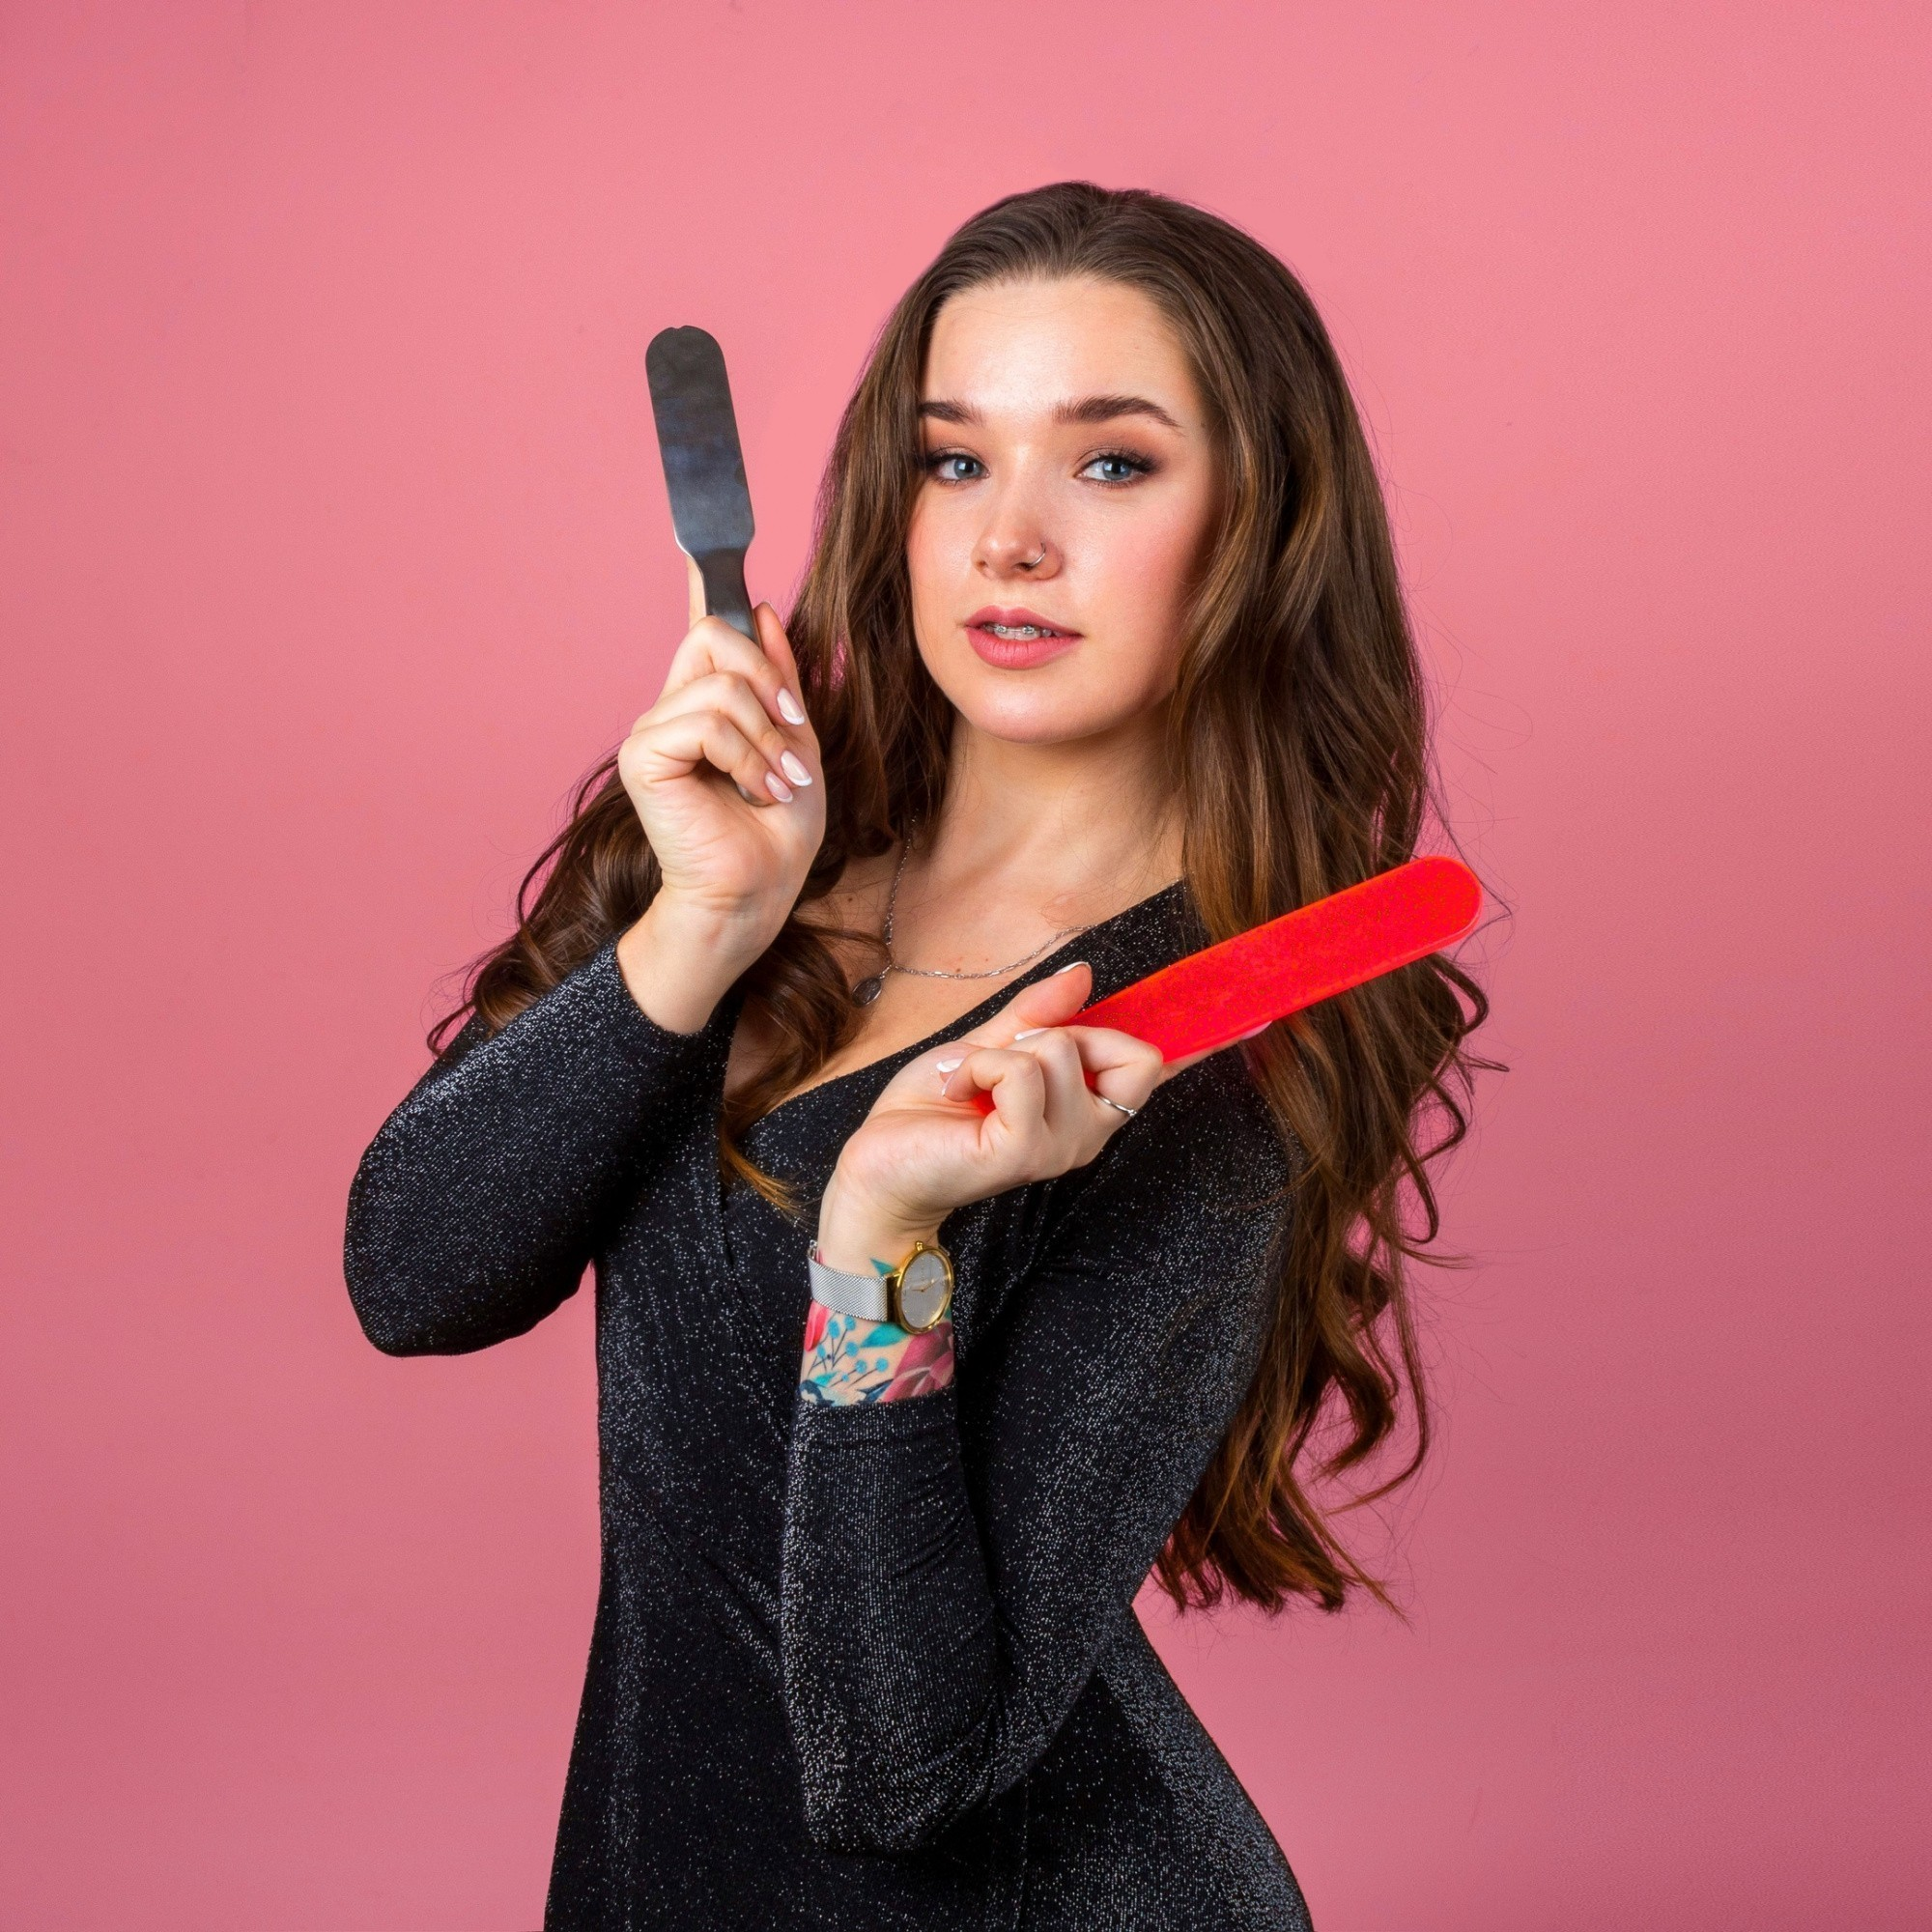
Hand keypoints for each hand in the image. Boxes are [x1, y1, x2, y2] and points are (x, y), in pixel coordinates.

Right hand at [614, 582, 824, 1028]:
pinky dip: (744, 754)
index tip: (703, 537)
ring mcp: (654, 730)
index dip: (702, 580)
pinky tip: (752, 790)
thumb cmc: (776, 832)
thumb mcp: (797, 742)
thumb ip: (780, 680)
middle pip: (716, 636)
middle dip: (767, 680)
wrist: (756, 892)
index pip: (701, 626)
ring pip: (721, 683)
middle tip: (791, 734)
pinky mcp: (645, 756)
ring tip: (776, 782)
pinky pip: (705, 719)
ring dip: (767, 737)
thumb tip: (761, 611)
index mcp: (707, 702)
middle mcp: (673, 707)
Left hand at [815, 961, 1214, 1271]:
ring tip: (969, 1086)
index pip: (1158, 1066)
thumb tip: (1087, 972)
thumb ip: (1038, 1013)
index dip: (1208, 1040)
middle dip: (1059, 1032)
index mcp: (1088, 1103)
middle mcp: (1088, 1131)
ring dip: (1000, 1052)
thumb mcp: (990, 1045)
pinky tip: (959, 1096)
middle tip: (1002, 1063)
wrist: (879, 1169)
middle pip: (1127, 1046)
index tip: (1261, 1013)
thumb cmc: (932, 1113)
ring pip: (1060, 1050)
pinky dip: (981, 1066)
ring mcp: (1062, 1147)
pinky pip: (1023, 1070)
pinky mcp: (1026, 1151)